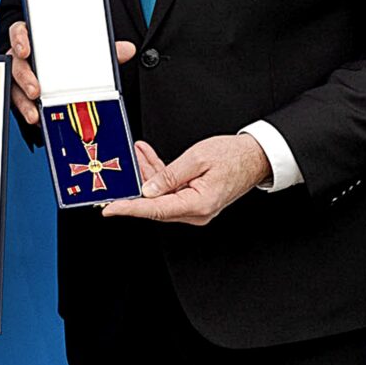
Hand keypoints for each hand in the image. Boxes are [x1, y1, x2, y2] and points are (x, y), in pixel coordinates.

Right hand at [8, 20, 135, 124]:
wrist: (61, 68)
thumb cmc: (66, 54)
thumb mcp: (83, 49)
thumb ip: (102, 50)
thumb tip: (127, 49)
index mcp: (34, 38)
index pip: (19, 32)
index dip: (19, 39)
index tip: (25, 49)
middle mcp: (23, 56)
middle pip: (15, 63)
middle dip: (24, 78)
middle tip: (35, 90)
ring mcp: (21, 76)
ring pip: (14, 86)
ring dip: (23, 101)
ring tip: (34, 113)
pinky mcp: (22, 94)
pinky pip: (20, 102)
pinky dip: (29, 111)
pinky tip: (37, 119)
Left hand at [102, 134, 270, 225]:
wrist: (255, 157)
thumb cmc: (232, 156)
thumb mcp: (197, 158)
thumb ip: (169, 175)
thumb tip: (147, 190)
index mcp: (198, 204)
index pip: (155, 210)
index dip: (130, 208)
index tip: (110, 208)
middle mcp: (196, 211)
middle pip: (155, 204)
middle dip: (135, 186)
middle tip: (118, 174)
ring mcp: (195, 207)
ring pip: (160, 195)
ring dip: (147, 175)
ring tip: (137, 154)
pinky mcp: (194, 199)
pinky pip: (170, 190)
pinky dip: (158, 175)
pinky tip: (148, 157)